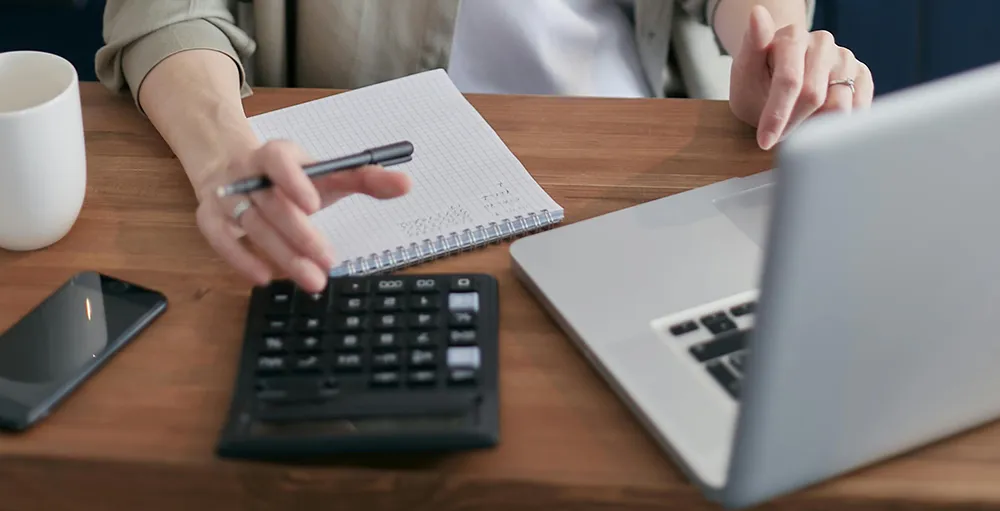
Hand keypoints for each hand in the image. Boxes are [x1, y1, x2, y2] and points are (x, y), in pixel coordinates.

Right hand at [195, 140, 411, 292]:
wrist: (233, 168)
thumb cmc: (291, 177)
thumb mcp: (326, 174)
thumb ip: (365, 178)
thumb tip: (406, 184)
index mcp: (276, 154)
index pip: (280, 161)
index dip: (294, 181)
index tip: (315, 206)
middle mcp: (247, 173)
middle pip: (272, 204)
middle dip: (301, 235)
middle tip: (328, 261)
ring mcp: (226, 195)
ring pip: (252, 226)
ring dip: (282, 255)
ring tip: (313, 280)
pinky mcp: (210, 217)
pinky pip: (220, 239)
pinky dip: (240, 259)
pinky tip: (264, 278)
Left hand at [728, 6, 873, 149]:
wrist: (778, 82)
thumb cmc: (757, 81)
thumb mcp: (744, 71)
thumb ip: (751, 47)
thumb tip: (757, 13)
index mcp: (792, 36)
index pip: (789, 80)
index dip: (777, 115)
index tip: (765, 141)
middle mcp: (823, 42)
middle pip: (814, 96)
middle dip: (793, 123)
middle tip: (778, 134)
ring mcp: (844, 58)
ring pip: (840, 105)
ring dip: (815, 125)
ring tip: (798, 121)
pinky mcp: (860, 74)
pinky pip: (859, 107)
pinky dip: (838, 124)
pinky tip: (820, 122)